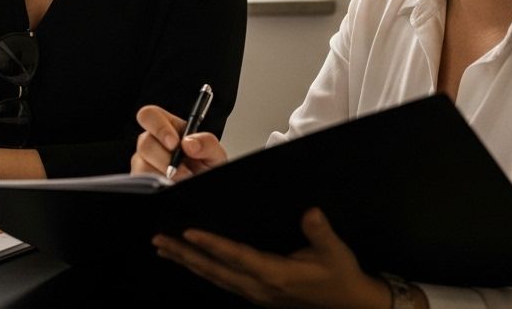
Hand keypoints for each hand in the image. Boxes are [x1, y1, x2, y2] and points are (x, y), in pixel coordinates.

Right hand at [133, 104, 226, 179]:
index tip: (174, 143)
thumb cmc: (206, 166)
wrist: (202, 183)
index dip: (158, 127)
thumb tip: (188, 143)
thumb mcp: (214, 153)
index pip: (150, 115)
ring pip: (142, 164)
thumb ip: (207, 143)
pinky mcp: (141, 177)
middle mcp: (153, 142)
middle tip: (184, 170)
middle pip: (144, 143)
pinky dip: (159, 183)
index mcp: (169, 127)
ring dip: (164, 174)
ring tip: (182, 179)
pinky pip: (142, 180)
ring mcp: (144, 161)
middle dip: (166, 159)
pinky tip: (171, 184)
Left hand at [152, 208, 391, 308]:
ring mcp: (256, 294)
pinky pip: (223, 283)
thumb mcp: (335, 251)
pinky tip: (192, 263)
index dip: (212, 245)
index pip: (236, 256)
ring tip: (165, 250)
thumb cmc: (341, 276)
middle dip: (185, 255)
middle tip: (159, 240)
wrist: (352, 304)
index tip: (188, 233)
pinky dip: (204, 271)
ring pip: (215, 278)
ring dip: (189, 263)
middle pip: (215, 270)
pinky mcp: (257, 296)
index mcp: (276, 275)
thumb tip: (310, 213)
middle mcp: (260, 287)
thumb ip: (319, 232)